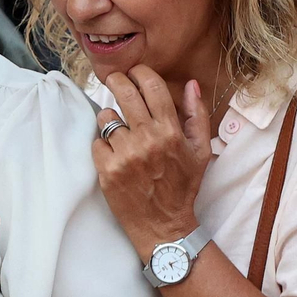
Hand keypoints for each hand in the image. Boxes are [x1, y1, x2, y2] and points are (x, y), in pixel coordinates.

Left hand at [94, 67, 211, 253]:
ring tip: (119, 129)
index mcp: (170, 132)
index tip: (134, 72)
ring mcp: (125, 154)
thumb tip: (191, 84)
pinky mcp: (107, 169)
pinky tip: (114, 153)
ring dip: (110, 118)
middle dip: (116, 80)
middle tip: (114, 80)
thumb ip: (197, 115)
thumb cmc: (182, 186)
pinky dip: (103, 144)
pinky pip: (96, 141)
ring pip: (107, 117)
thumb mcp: (200, 151)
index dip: (139, 73)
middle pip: (123, 92)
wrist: (163, 224)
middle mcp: (147, 140)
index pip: (151, 86)